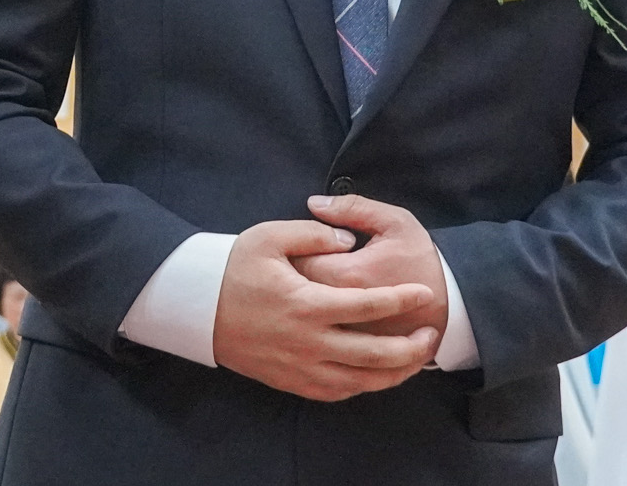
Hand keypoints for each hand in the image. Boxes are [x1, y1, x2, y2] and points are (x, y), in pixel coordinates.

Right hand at [212, 219, 439, 400]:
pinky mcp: (290, 381)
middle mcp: (308, 342)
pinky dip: (362, 386)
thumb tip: (348, 241)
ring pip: (360, 381)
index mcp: (308, 304)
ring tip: (414, 360)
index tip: (425, 292)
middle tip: (430, 335)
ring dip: (393, 374)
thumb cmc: (233, 268)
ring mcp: (300, 367)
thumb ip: (313, 233)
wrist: (196, 308)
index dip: (402, 299)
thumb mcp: (268, 237)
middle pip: (374, 355)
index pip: (369, 305)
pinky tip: (375, 375)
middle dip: (410, 348)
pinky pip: (336, 392)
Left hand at [292, 194, 448, 341]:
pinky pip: (323, 343)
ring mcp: (347, 338)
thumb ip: (353, 208)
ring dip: (303, 306)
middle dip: (293, 279)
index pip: (298, 261)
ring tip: (313, 293)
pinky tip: (325, 318)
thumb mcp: (395, 222)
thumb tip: (314, 203)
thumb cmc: (424, 261)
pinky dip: (318, 331)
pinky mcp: (356, 354)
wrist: (455, 306)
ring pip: (307, 321)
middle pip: (294, 293)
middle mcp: (342, 312)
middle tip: (305, 268)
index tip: (306, 246)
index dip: (296, 250)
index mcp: (348, 275)